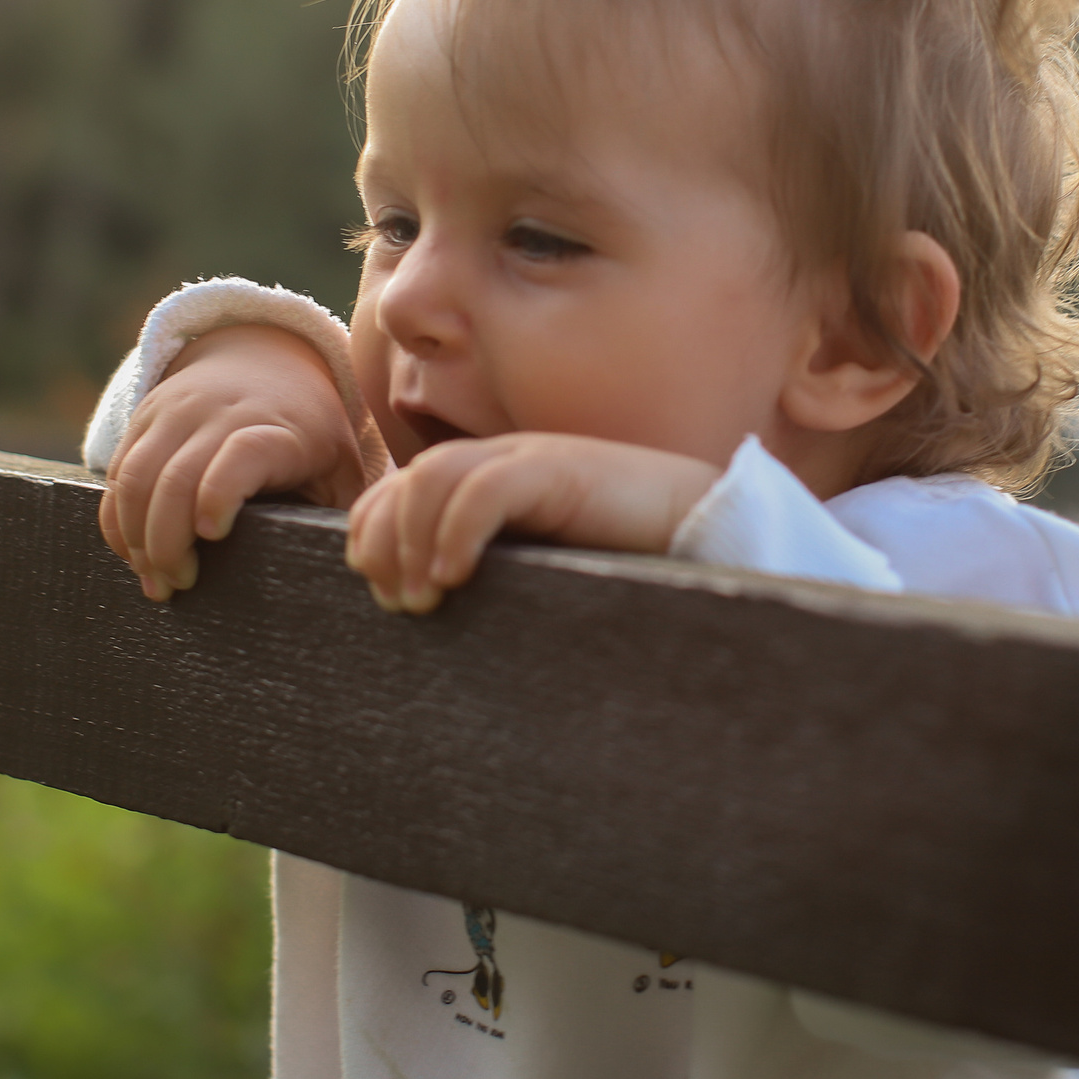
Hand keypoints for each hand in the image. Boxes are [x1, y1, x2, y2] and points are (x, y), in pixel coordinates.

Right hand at [99, 324, 368, 601]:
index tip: (213, 535)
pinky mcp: (145, 416)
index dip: (221, 491)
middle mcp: (222, 413)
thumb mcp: (339, 464)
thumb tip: (358, 570)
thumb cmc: (311, 433)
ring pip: (136, 477)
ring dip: (135, 538)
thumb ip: (345, 513)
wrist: (266, 358)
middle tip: (177, 586)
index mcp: (281, 428)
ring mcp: (177, 412)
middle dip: (168, 542)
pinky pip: (118, 473)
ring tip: (154, 583)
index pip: (244, 452)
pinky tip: (135, 555)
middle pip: (177, 477)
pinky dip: (117, 520)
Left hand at [344, 433, 720, 612]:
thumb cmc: (624, 562)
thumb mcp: (535, 574)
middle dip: (385, 543)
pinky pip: (486, 487)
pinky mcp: (560, 469)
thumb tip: (427, 619)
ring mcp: (530, 460)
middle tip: (399, 605)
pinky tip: (455, 576)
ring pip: (433, 478)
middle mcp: (501, 461)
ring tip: (424, 598)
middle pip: (406, 483)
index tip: (384, 596)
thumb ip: (490, 579)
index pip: (398, 492)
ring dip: (412, 540)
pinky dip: (457, 530)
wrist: (705, 530)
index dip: (374, 537)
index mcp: (488, 481)